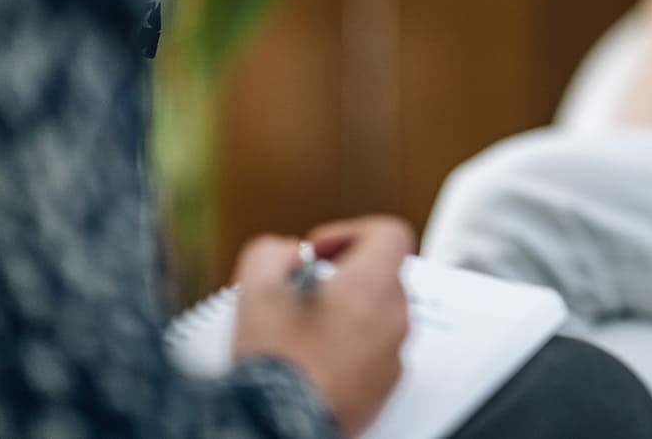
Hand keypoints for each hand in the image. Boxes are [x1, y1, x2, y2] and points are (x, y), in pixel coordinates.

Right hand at [232, 216, 413, 436]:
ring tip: (306, 324)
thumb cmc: (278, 364)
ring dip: (348, 308)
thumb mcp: (257, 286)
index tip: (321, 251)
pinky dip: (353, 343)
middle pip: (383, 272)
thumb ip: (273, 250)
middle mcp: (394, 318)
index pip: (390, 233)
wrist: (280, 428)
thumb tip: (286, 252)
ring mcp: (393, 355)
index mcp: (373, 285)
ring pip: (379, 311)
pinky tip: (314, 354)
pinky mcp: (385, 387)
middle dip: (345, 272)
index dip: (352, 231)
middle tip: (307, 288)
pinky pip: (376, 348)